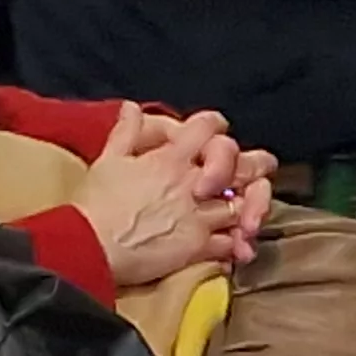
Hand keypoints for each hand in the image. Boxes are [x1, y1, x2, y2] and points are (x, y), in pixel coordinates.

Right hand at [74, 106, 249, 288]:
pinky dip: (236, 246)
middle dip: (257, 164)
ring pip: (241, 207)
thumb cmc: (96, 202)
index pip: (207, 128)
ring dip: (250, 209)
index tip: (216, 129)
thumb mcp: (107, 159)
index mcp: (171, 159)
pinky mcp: (198, 248)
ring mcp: (199, 217)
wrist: (91, 245)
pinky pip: (229, 244)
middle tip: (264, 166)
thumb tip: (132, 107)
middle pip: (240, 167)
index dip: (215, 124)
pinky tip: (235, 248)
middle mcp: (192, 184)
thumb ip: (126, 132)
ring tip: (251, 212)